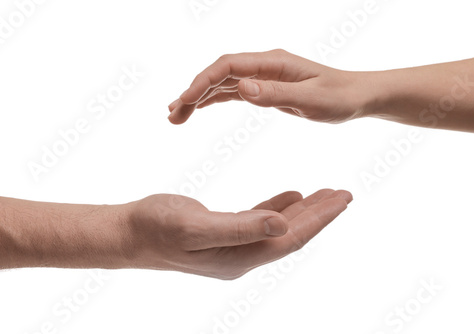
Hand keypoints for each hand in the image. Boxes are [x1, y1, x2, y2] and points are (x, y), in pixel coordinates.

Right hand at [123, 189, 351, 279]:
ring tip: (326, 194)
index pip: (291, 238)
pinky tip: (291, 197)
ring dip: (303, 211)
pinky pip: (259, 220)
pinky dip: (278, 208)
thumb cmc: (156, 228)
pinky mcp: (223, 234)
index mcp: (240, 256)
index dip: (319, 219)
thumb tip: (280, 226)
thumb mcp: (195, 226)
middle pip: (291, 234)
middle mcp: (242, 255)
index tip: (343, 199)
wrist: (129, 233)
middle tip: (344, 193)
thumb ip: (238, 227)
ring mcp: (233, 246)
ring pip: (278, 227)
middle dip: (319, 214)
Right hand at [168, 49, 370, 124]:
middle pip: (219, 73)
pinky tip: (199, 108)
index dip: (203, 82)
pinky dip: (213, 99)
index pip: (229, 66)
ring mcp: (263, 76)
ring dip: (198, 97)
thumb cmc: (339, 97)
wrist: (357, 96)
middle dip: (193, 92)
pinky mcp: (266, 88)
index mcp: (273, 63)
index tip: (185, 101)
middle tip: (172, 115)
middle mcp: (264, 66)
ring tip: (176, 115)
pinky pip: (233, 91)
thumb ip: (276, 95)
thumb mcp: (311, 100)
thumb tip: (241, 87)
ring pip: (222, 83)